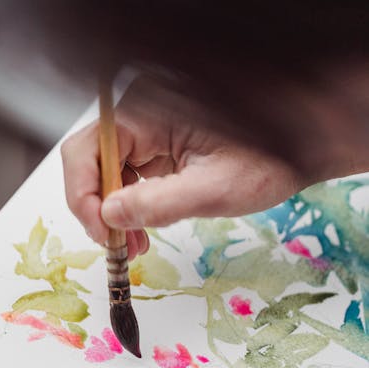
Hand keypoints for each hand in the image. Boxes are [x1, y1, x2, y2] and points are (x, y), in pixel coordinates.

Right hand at [61, 77, 315, 257]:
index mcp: (148, 108)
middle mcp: (140, 112)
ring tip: (133, 245)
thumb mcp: (214, 190)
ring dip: (112, 213)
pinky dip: (129, 207)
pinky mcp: (157, 144)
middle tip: (117, 247)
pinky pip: (127, 176)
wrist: (296, 148)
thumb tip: (108, 215)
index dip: (83, 196)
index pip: (87, 149)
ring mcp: (148, 127)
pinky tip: (141, 231)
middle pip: (91, 162)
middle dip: (98, 209)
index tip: (102, 235)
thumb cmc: (267, 160)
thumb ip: (158, 203)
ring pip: (105, 172)